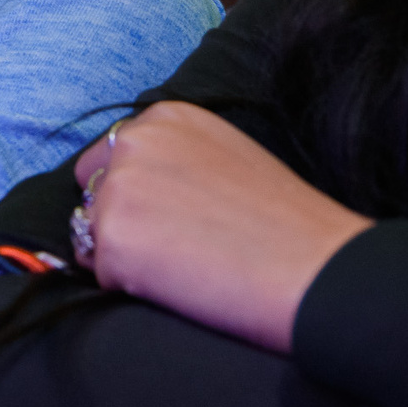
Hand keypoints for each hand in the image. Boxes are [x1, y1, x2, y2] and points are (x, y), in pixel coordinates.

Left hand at [73, 101, 372, 352]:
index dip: (134, 194)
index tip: (170, 217)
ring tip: (185, 267)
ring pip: (90, 232)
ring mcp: (118, 189)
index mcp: (165, 118)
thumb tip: (136, 190)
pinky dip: (129, 288)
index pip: (112, 155)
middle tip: (175, 248)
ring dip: (123, 256)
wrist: (316, 269)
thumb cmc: (288, 224)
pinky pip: (100, 273)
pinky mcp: (113, 240)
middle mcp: (133, 142)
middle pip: (92, 190)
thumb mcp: (227, 157)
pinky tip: (182, 286)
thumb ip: (175, 161)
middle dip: (118, 220)